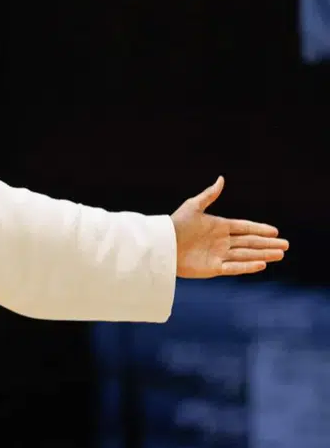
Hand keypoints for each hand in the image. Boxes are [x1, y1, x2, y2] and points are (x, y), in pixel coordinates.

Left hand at [171, 177, 287, 277]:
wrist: (161, 245)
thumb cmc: (174, 225)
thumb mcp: (193, 207)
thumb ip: (209, 195)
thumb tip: (221, 178)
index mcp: (218, 226)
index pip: (244, 228)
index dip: (260, 229)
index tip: (275, 231)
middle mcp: (220, 241)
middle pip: (249, 242)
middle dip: (267, 244)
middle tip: (286, 245)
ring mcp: (218, 255)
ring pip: (246, 255)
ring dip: (263, 255)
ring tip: (280, 255)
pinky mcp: (212, 268)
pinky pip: (234, 267)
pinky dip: (248, 266)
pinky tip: (262, 265)